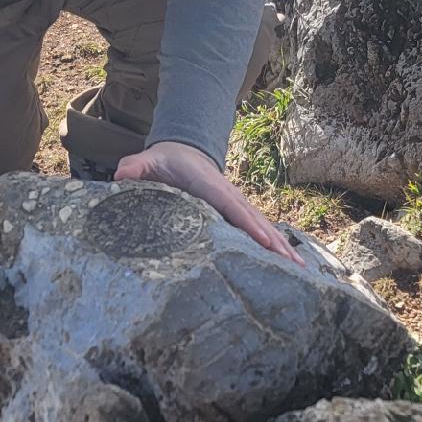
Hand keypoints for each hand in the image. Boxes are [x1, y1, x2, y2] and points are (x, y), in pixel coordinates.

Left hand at [114, 140, 304, 264]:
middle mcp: (230, 196)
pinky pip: (260, 231)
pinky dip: (276, 247)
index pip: (232, 207)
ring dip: (282, 248)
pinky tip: (289, 264)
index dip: (249, 225)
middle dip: (276, 243)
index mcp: (210, 186)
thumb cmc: (164, 161)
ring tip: (300, 271)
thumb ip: (135, 166)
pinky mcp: (238, 214)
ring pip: (263, 228)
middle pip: (256, 221)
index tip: (266, 243)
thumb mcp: (147, 161)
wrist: (182, 150)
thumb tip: (121, 174)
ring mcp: (237, 205)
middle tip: (294, 266)